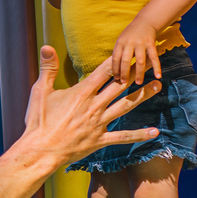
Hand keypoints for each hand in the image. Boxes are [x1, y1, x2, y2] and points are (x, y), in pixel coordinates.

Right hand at [21, 46, 160, 166]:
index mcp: (81, 93)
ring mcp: (99, 123)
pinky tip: (155, 132)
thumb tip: (47, 47)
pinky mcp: (100, 140)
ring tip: (158, 86)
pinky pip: (123, 137)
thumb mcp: (40, 92)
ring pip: (126, 106)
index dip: (118, 60)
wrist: (40, 151)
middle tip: (150, 63)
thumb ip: (48, 68)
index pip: (104, 72)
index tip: (130, 51)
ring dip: (143, 95)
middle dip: (136, 73)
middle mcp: (94, 106)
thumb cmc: (38, 121)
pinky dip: (139, 134)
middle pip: (120, 86)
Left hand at [111, 20, 160, 84]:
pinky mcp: (151, 44)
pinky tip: (158, 76)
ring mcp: (141, 43)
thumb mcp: (121, 40)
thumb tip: (113, 70)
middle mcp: (130, 43)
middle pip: (126, 61)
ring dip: (139, 73)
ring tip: (138, 82)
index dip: (115, 69)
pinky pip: (154, 58)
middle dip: (124, 73)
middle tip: (124, 83)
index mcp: (120, 42)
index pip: (115, 58)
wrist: (145, 22)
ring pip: (139, 61)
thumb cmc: (131, 34)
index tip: (116, 78)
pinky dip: (157, 67)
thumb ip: (118, 52)